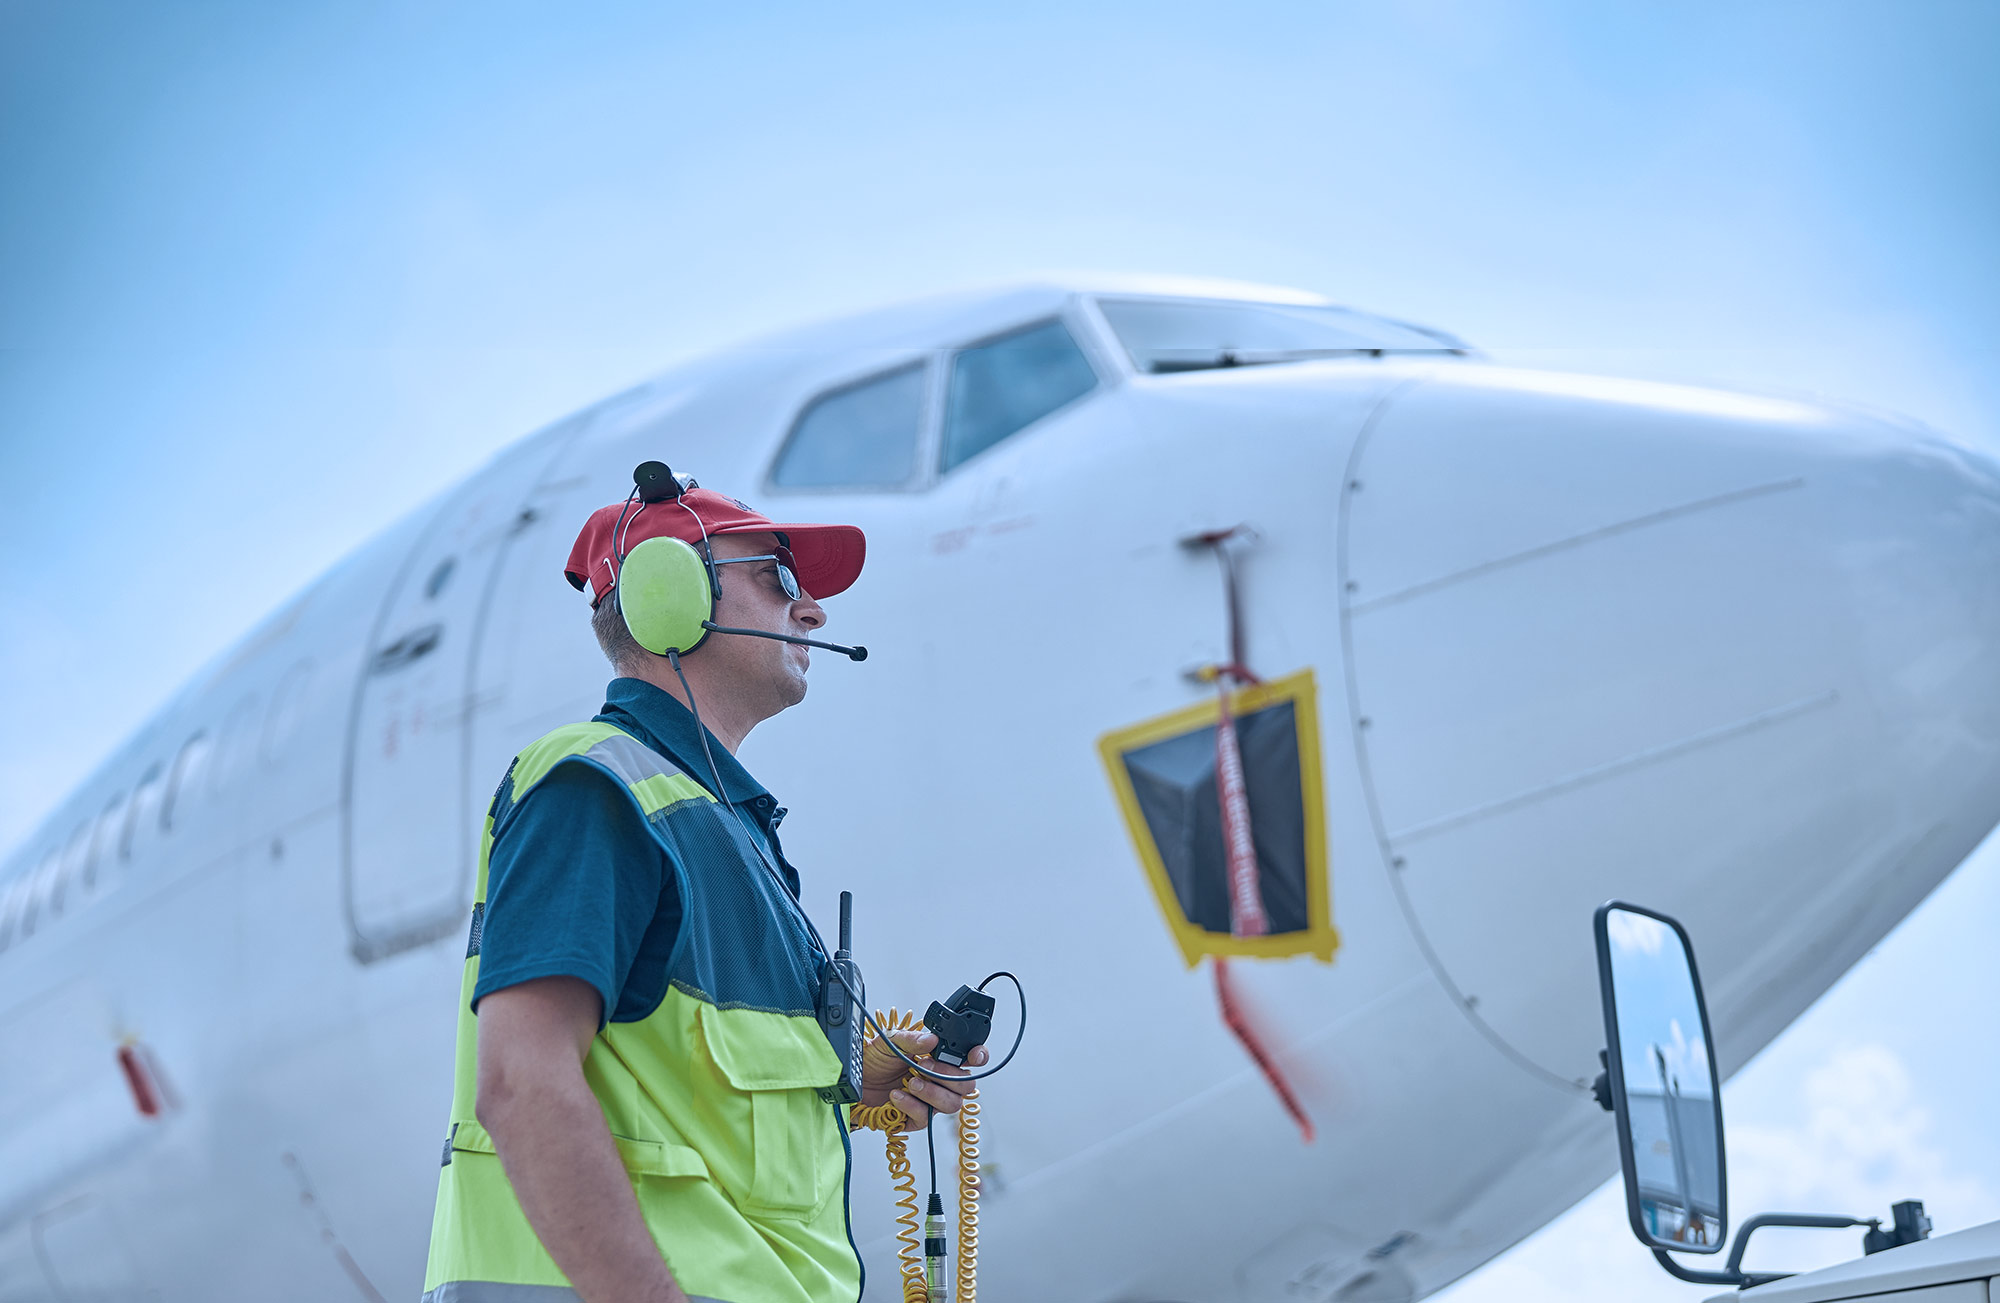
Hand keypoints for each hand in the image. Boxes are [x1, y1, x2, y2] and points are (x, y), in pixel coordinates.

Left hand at [858, 1028, 989, 1131]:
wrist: (853, 1083)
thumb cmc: (873, 1060)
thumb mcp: (889, 1042)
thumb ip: (911, 1039)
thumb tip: (931, 1039)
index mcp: (939, 1058)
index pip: (970, 1059)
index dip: (978, 1057)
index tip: (972, 1055)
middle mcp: (939, 1080)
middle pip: (966, 1086)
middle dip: (948, 1076)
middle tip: (924, 1067)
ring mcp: (929, 1101)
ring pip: (951, 1104)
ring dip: (932, 1093)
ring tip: (911, 1083)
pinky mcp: (915, 1119)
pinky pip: (925, 1118)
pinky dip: (912, 1106)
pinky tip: (897, 1096)